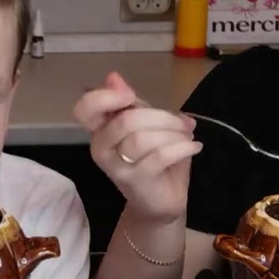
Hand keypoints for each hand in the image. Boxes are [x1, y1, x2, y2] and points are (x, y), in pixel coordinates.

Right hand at [73, 71, 201, 223]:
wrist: (161, 202)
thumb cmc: (153, 160)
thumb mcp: (146, 126)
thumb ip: (133, 104)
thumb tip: (113, 76)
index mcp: (101, 131)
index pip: (84, 110)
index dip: (103, 97)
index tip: (129, 96)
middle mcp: (102, 149)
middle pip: (124, 121)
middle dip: (160, 116)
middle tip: (182, 122)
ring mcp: (117, 168)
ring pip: (142, 139)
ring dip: (173, 133)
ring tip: (188, 136)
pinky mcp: (136, 182)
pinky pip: (159, 157)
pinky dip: (181, 147)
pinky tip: (194, 147)